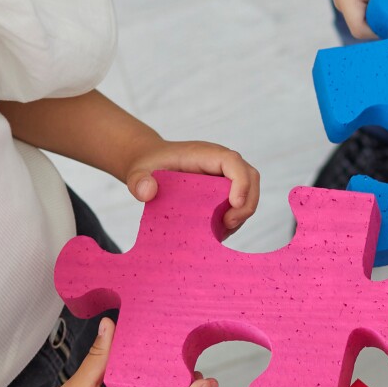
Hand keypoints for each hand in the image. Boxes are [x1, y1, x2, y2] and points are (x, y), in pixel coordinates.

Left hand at [122, 141, 260, 234]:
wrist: (151, 167)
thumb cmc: (148, 166)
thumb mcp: (137, 172)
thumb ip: (138, 180)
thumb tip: (147, 192)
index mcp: (205, 154)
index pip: (233, 162)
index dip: (241, 182)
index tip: (234, 204)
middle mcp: (221, 165)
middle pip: (250, 178)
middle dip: (247, 203)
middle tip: (228, 224)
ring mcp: (226, 179)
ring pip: (249, 194)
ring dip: (241, 215)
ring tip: (221, 231)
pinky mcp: (226, 192)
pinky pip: (240, 205)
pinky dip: (234, 221)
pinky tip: (217, 232)